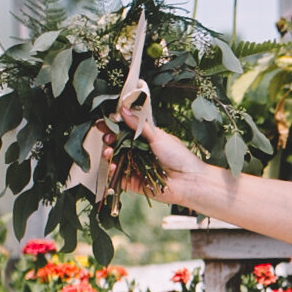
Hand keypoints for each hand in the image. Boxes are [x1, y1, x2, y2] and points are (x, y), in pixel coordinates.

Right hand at [110, 84, 205, 207]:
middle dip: (109, 138)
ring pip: (115, 159)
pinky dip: (113, 170)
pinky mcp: (133, 181)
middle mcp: (138, 152)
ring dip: (108, 153)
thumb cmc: (179, 156)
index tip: (103, 122)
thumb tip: (124, 110)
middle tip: (107, 136)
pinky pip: (118, 176)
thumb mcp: (157, 136)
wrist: (188, 181)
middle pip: (117, 143)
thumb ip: (138, 125)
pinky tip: (113, 165)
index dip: (113, 126)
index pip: (124, 130)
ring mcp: (135, 166)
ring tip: (108, 151)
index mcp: (145, 139)